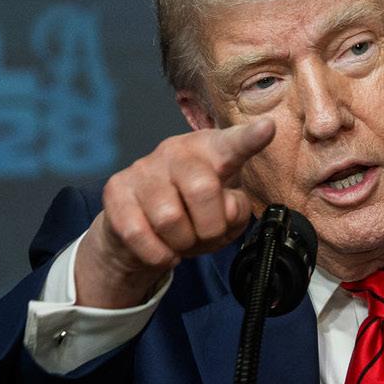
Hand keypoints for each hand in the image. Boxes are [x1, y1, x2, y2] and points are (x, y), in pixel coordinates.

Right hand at [75, 119, 275, 307]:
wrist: (140, 232)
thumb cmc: (193, 217)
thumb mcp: (226, 216)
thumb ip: (236, 210)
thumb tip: (225, 206)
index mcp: (212, 151)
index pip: (233, 144)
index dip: (250, 139)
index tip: (268, 128)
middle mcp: (176, 151)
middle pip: (202, 189)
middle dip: (210, 227)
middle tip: (206, 234)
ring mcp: (143, 168)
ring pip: (169, 218)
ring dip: (182, 243)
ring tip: (181, 239)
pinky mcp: (115, 190)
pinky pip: (139, 234)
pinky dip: (158, 254)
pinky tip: (162, 249)